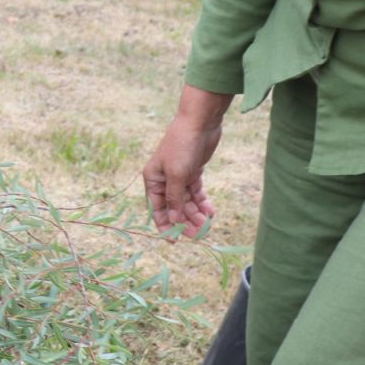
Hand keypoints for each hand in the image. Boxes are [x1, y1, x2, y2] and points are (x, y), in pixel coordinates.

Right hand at [143, 116, 222, 238]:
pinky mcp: (193, 173)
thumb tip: (173, 221)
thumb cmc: (182, 146)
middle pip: (174, 208)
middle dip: (185, 222)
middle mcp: (164, 180)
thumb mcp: (177, 175)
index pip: (157, 209)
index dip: (165, 226)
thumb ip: (175, 199)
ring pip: (186, 203)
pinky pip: (196, 194)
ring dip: (196, 214)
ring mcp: (179, 177)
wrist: (199, 123)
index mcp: (153, 180)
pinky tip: (211, 212)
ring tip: (208, 224)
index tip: (174, 241)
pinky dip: (203, 203)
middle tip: (198, 235)